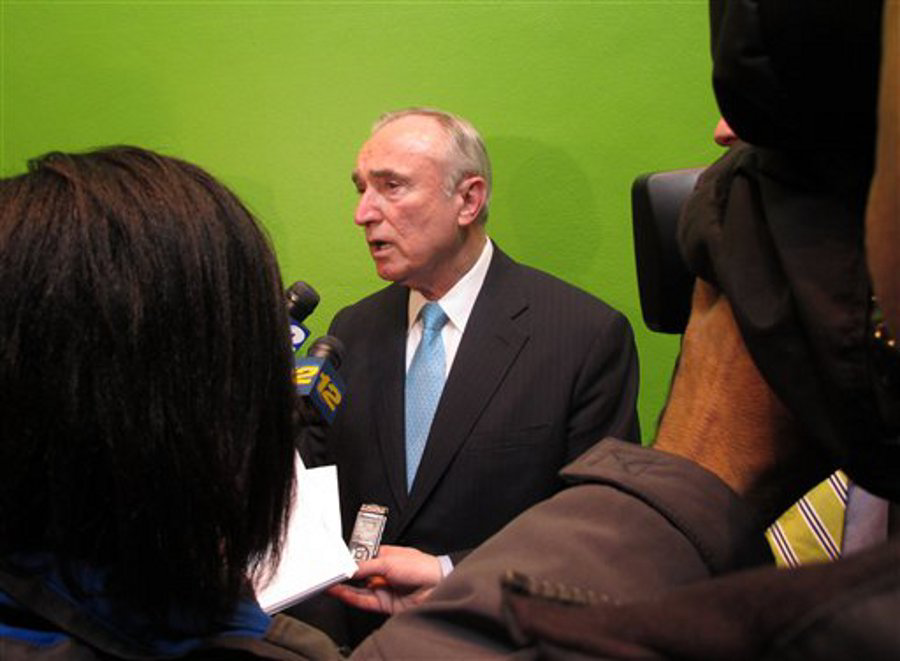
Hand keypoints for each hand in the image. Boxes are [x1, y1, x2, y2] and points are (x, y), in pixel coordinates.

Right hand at [327, 545, 443, 613]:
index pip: (361, 558)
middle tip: (328, 572)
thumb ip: (366, 566)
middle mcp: (383, 573)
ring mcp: (383, 588)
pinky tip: (339, 591)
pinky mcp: (383, 604)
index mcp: (386, 556)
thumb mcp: (389, 561)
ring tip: (328, 582)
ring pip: (357, 589)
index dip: (349, 560)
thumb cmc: (422, 567)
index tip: (335, 561)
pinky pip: (362, 600)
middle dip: (344, 574)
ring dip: (342, 586)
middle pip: (358, 575)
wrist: (437, 586)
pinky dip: (349, 596)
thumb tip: (349, 568)